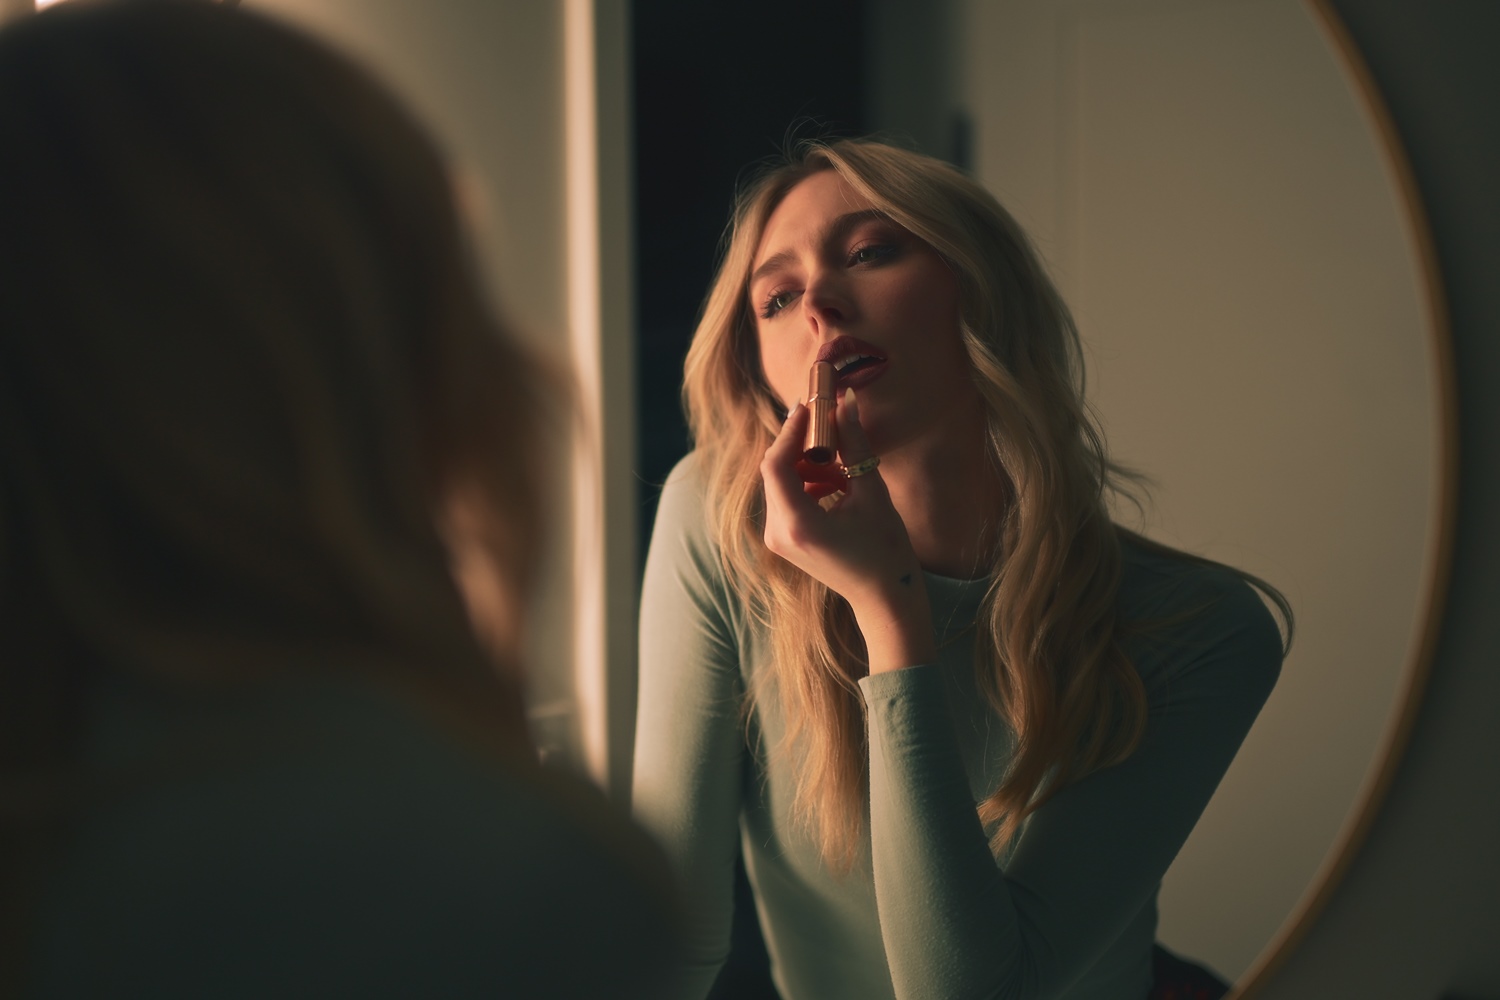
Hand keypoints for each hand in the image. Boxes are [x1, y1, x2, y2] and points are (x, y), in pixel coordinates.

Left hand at [760, 390, 936, 672]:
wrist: (883, 598)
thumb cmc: (885, 550)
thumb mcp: (872, 493)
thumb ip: (854, 446)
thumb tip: (845, 403)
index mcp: (797, 524)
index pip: (776, 464)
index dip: (790, 431)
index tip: (810, 406)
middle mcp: (778, 533)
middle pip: (775, 470)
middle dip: (802, 445)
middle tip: (829, 424)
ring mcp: (777, 539)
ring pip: (781, 482)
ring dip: (809, 465)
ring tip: (843, 471)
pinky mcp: (783, 540)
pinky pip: (787, 498)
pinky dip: (809, 483)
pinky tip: (838, 487)